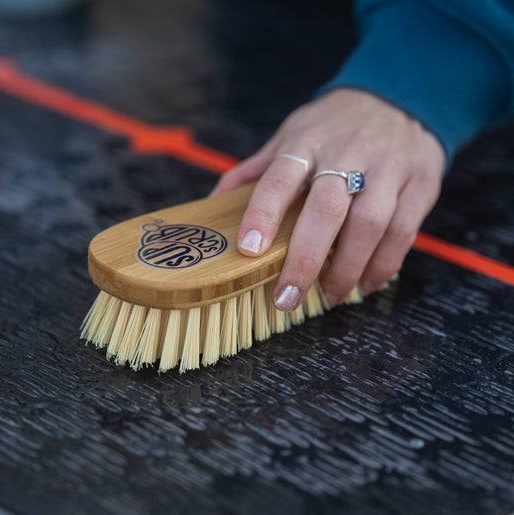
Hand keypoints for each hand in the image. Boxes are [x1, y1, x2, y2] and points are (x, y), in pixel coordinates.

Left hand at [211, 88, 445, 310]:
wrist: (400, 98)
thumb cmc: (333, 126)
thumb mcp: (290, 135)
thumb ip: (254, 171)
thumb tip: (212, 206)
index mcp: (306, 141)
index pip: (279, 178)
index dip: (262, 214)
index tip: (248, 250)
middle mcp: (347, 152)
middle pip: (326, 209)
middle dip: (305, 259)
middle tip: (287, 297)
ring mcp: (388, 167)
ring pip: (370, 225)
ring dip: (346, 269)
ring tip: (328, 297)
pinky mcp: (420, 184)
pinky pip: (403, 232)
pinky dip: (384, 265)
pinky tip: (365, 283)